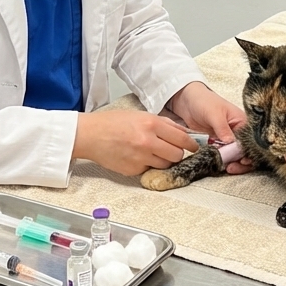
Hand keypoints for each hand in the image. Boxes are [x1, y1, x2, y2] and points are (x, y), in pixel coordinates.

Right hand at [73, 110, 197, 177]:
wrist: (91, 135)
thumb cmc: (113, 123)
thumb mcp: (140, 115)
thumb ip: (163, 124)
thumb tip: (182, 133)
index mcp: (151, 124)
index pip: (181, 139)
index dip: (191, 145)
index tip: (194, 147)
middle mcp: (148, 141)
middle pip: (177, 155)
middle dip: (177, 154)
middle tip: (172, 150)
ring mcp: (140, 158)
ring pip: (166, 165)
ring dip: (164, 160)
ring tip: (153, 153)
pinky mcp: (133, 170)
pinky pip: (150, 170)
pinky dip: (148, 165)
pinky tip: (138, 157)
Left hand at [168, 82, 249, 171]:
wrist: (187, 101)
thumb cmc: (203, 101)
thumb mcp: (214, 113)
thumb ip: (222, 128)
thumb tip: (231, 142)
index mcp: (242, 122)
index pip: (251, 141)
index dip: (249, 152)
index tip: (243, 160)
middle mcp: (238, 132)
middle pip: (246, 151)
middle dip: (242, 161)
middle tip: (232, 167)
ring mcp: (228, 140)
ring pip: (235, 156)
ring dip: (232, 163)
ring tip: (226, 168)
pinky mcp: (218, 145)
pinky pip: (223, 156)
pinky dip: (222, 162)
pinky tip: (219, 165)